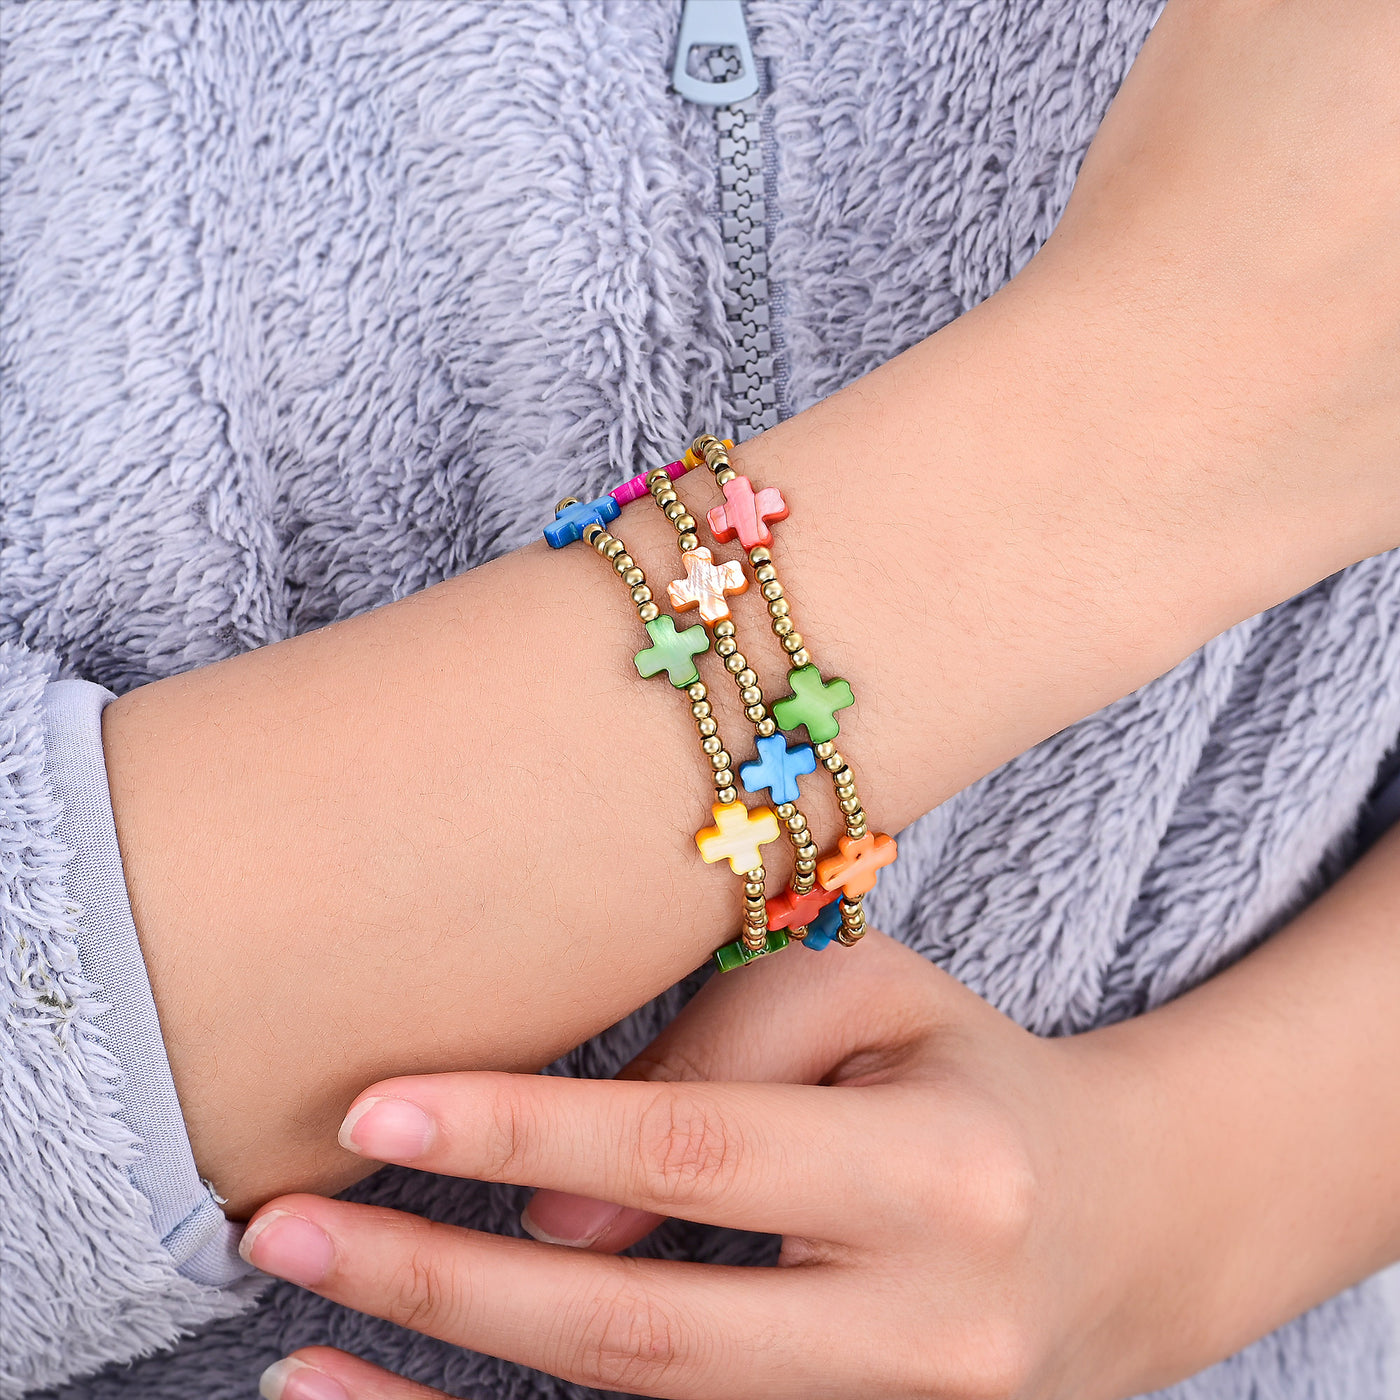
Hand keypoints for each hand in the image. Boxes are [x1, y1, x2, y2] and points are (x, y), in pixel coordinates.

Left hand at [242, 932, 1202, 1399]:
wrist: (1123, 1225)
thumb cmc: (970, 1074)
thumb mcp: (873, 995)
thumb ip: (720, 1053)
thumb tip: (556, 1208)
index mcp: (943, 1168)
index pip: (693, 1149)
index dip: (523, 1129)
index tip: (372, 1110)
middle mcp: (925, 1332)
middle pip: (642, 1325)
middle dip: (446, 1281)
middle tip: (283, 1230)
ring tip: (301, 1360)